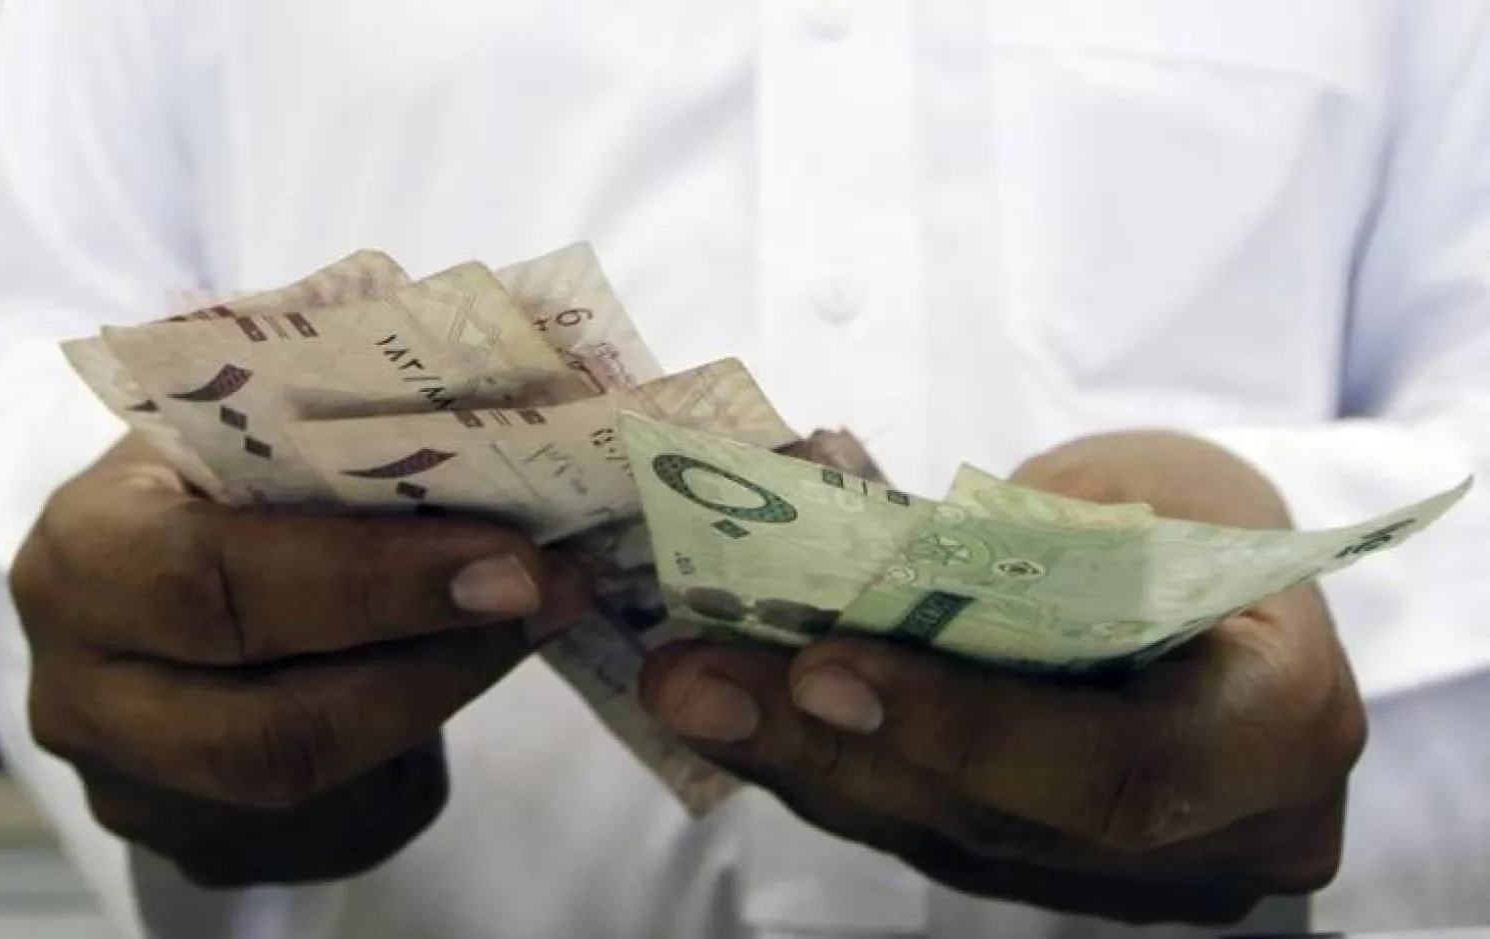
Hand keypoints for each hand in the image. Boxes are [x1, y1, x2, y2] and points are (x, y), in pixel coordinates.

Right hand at [10, 434, 585, 886]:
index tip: (509, 561)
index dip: (373, 581)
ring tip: (527, 624)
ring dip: (442, 699)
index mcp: (88, 553)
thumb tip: (519, 430)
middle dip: (434, 664)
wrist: (152, 580)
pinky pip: (336, 822)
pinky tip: (470, 672)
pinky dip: (421, 750)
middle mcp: (83, 687)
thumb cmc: (212, 484)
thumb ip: (341, 438)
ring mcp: (134, 781)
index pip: (217, 582)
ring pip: (312, 781)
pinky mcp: (198, 840)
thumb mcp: (243, 435)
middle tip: (544, 598)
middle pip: (268, 725)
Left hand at [642, 430, 1366, 924]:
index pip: (1118, 770)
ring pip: (936, 831)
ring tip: (688, 687)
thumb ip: (1010, 539)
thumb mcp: (1140, 492)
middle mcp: (1211, 836)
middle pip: (994, 817)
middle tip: (693, 681)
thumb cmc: (1197, 516)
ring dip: (797, 755)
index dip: (966, 731)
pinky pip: (922, 819)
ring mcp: (1126, 873)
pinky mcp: (1049, 864)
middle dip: (828, 744)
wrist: (1229, 591)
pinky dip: (827, 758)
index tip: (824, 669)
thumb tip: (818, 511)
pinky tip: (736, 702)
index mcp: (1280, 731)